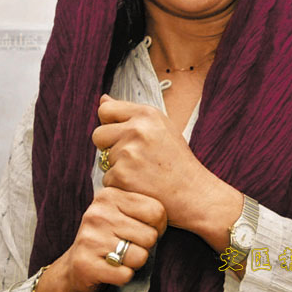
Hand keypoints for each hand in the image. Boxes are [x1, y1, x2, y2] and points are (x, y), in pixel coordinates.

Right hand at [33, 187, 165, 291]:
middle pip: (150, 236)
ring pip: (140, 257)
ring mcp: (90, 238)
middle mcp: (98, 213)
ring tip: (119, 257)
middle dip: (145, 246)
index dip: (159, 226)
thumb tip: (173, 211)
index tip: (145, 229)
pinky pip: (125, 275)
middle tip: (129, 245)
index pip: (156, 210)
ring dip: (135, 262)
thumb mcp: (123, 212)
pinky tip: (112, 269)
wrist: (74, 266)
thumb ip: (144, 206)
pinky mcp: (86, 264)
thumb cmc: (108, 236)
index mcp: (110, 195)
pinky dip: (124, 276)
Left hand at [92, 95, 209, 228]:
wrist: (193, 192)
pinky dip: (120, 186)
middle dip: (109, 147)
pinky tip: (141, 186)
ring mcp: (129, 152)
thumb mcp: (160, 127)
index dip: (109, 124)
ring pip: (103, 160)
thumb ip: (130, 113)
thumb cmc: (176, 160)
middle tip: (133, 158)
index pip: (105, 109)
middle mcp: (137, 129)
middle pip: (98, 134)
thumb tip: (102, 98)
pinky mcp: (122, 176)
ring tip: (143, 173)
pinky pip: (107, 180)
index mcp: (147, 113)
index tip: (122, 135)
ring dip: (117, 169)